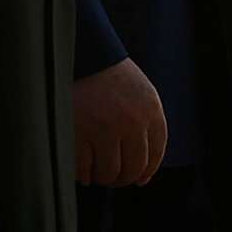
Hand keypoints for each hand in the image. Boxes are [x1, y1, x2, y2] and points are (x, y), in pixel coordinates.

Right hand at [72, 59, 167, 187]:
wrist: (80, 53)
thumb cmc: (108, 75)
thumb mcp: (140, 94)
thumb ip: (146, 127)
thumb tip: (143, 177)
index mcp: (150, 111)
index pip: (154, 155)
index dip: (146, 172)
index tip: (138, 179)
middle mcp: (130, 121)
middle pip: (132, 169)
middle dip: (123, 178)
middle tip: (113, 177)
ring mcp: (103, 128)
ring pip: (109, 173)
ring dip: (103, 178)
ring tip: (96, 173)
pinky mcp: (78, 132)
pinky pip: (83, 168)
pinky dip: (83, 174)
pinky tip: (82, 170)